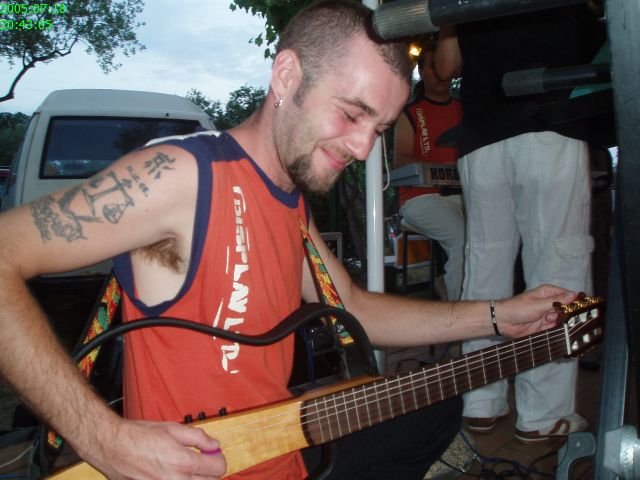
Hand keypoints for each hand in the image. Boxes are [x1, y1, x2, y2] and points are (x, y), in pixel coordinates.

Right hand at [76, 418, 226, 478]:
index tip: (213, 454)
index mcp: (184, 463)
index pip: (218, 469)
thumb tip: (214, 445)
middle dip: (209, 471)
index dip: (218, 459)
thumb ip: (198, 438)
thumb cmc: (138, 436)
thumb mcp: (173, 429)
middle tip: (201, 461)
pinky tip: (171, 473)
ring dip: (194, 478)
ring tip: (184, 467)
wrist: (112, 447)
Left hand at [495, 284, 576, 337]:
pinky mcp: (544, 327)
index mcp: (548, 293)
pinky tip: (544, 328)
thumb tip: (574, 294)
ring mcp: (547, 315)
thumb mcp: (538, 304)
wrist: (503, 321)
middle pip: (567, 310)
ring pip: (562, 320)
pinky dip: (552, 330)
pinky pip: (554, 329)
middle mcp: (549, 303)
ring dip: (556, 322)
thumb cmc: (518, 308)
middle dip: (563, 314)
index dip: (573, 302)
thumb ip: (557, 301)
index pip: (568, 296)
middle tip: (552, 316)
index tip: (575, 309)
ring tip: (545, 321)